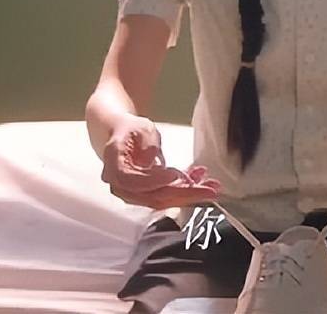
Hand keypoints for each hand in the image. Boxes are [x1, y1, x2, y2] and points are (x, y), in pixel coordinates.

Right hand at [101, 114, 219, 209]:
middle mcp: (121, 184)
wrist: (122, 135)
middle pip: (152, 196)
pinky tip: (201, 179)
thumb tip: (152, 159)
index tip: (175, 175)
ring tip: (212, 186)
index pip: (131, 180)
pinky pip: (167, 195)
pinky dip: (187, 190)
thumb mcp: (139, 127)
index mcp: (114, 165)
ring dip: (189, 194)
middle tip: (208, 190)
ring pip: (163, 199)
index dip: (153, 181)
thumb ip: (146, 143)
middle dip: (183, 194)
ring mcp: (134, 192)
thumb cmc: (130, 129)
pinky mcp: (147, 193)